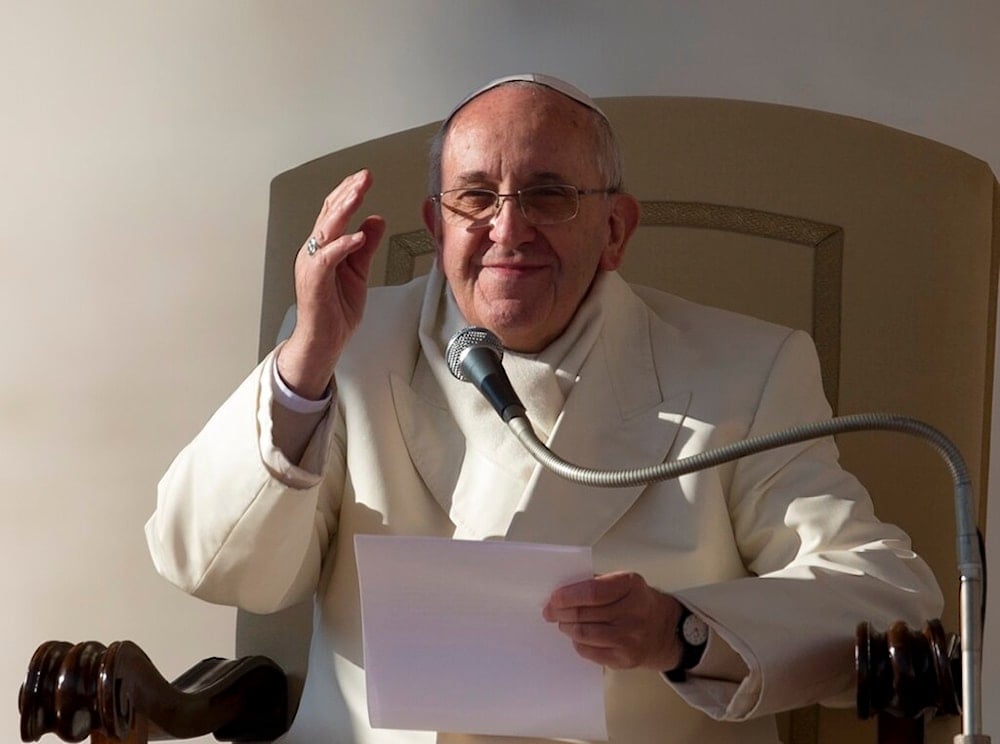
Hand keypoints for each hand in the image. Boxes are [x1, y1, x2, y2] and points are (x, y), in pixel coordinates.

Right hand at [277, 169, 385, 398]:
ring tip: (358, 193)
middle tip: (364, 176)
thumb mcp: (358, 272)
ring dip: (343, 210)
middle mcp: (313, 252)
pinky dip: (342, 246)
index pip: (333, 212)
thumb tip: (375, 220)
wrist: (324, 340)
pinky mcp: (314, 281)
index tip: (364, 177)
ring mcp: (311, 265)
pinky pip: (327, 258)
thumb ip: (365, 246)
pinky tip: (357, 237)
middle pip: (328, 214)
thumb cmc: (335, 310)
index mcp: (323, 248)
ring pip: (326, 230)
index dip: (348, 192)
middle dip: (347, 193)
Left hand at [543, 571, 683, 669]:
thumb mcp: (622, 582)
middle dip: (561, 612)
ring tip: (563, 622)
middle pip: (584, 614)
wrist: (664, 629)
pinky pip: (589, 651)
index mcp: (631, 585)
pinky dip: (578, 642)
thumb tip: (562, 591)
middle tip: (550, 611)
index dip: (568, 596)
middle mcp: (634, 612)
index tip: (553, 598)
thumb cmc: (636, 601)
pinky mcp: (625, 659)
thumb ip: (595, 583)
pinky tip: (578, 635)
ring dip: (567, 627)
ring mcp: (631, 638)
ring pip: (584, 634)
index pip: (592, 592)